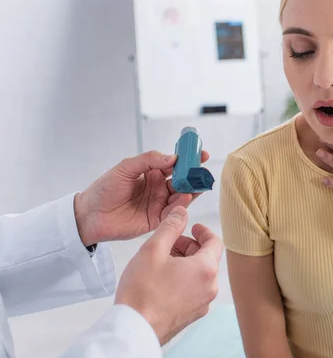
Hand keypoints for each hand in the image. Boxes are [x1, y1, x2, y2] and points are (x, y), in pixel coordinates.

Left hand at [74, 150, 209, 245]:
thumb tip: (172, 158)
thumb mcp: (125, 168)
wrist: (89, 215)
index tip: (200, 154)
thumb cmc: (103, 190)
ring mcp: (159, 204)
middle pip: (182, 181)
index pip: (175, 164)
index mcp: (151, 173)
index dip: (188, 159)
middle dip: (194, 176)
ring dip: (190, 191)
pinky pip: (173, 213)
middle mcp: (158, 188)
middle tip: (202, 172)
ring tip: (195, 185)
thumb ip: (148, 160)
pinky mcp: (157, 220)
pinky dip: (181, 207)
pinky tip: (184, 199)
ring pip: (181, 196)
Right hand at [115, 206, 222, 344]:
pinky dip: (183, 279)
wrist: (134, 329)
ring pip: (200, 275)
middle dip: (190, 247)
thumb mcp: (153, 250)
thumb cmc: (142, 292)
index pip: (215, 242)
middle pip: (207, 258)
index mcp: (205, 270)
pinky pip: (194, 290)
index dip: (203, 231)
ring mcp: (202, 303)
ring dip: (185, 263)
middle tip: (169, 244)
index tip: (191, 227)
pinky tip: (162, 280)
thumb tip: (181, 212)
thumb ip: (170, 227)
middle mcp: (209, 288)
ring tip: (162, 262)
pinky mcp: (191, 315)